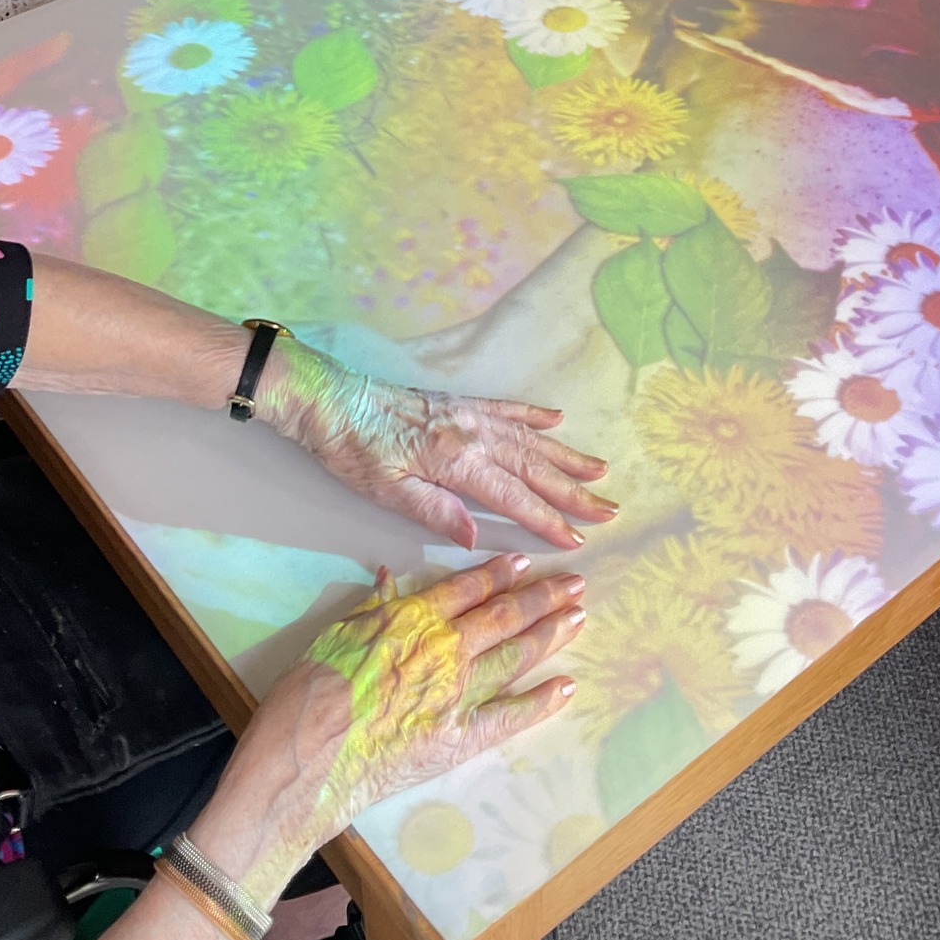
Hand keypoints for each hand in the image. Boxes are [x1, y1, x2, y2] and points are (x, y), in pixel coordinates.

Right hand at [79, 560, 584, 939]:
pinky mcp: (459, 737)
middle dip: (540, 597)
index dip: (497, 573)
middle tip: (574, 583)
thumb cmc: (309, 693)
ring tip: (577, 618)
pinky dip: (539, 701)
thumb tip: (390, 578)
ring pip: (512, 655)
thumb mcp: (333, 634)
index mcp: (410, 619)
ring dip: (548, 635)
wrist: (306, 758)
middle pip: (500, 616)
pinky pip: (508, 716)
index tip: (523, 562)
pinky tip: (565, 687)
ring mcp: (455, 693)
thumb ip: (370, 607)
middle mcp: (442, 649)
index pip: (464, 589)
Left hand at [259, 344, 616, 549]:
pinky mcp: (458, 403)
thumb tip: (478, 537)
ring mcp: (468, 414)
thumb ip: (436, 511)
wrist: (328, 400)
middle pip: (533, 468)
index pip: (513, 498)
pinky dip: (534, 416)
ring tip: (600, 470)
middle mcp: (472, 434)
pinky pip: (506, 409)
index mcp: (456, 461)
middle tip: (610, 509)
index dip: (548, 521)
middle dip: (573, 492)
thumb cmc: (351, 451)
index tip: (580, 540)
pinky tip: (557, 422)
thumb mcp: (386, 491)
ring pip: (529, 439)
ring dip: (565, 457)